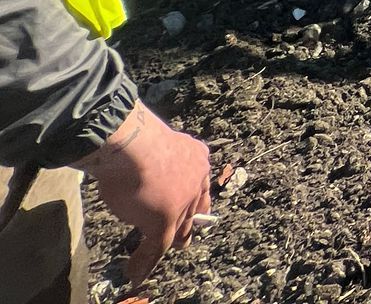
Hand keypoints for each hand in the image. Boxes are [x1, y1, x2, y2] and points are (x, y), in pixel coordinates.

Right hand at [81, 101, 211, 285]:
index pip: (199, 187)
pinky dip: (145, 261)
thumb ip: (154, 161)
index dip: (192, 202)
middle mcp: (196, 179)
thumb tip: (130, 167)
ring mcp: (183, 201)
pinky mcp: (165, 220)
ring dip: (163, 246)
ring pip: (177, 230)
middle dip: (183, 226)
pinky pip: (157, 246)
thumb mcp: (151, 145)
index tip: (187, 213)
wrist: (132, 143)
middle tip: (177, 240)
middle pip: (193, 211)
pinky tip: (135, 273)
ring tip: (146, 263)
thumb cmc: (134, 138)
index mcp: (196, 157)